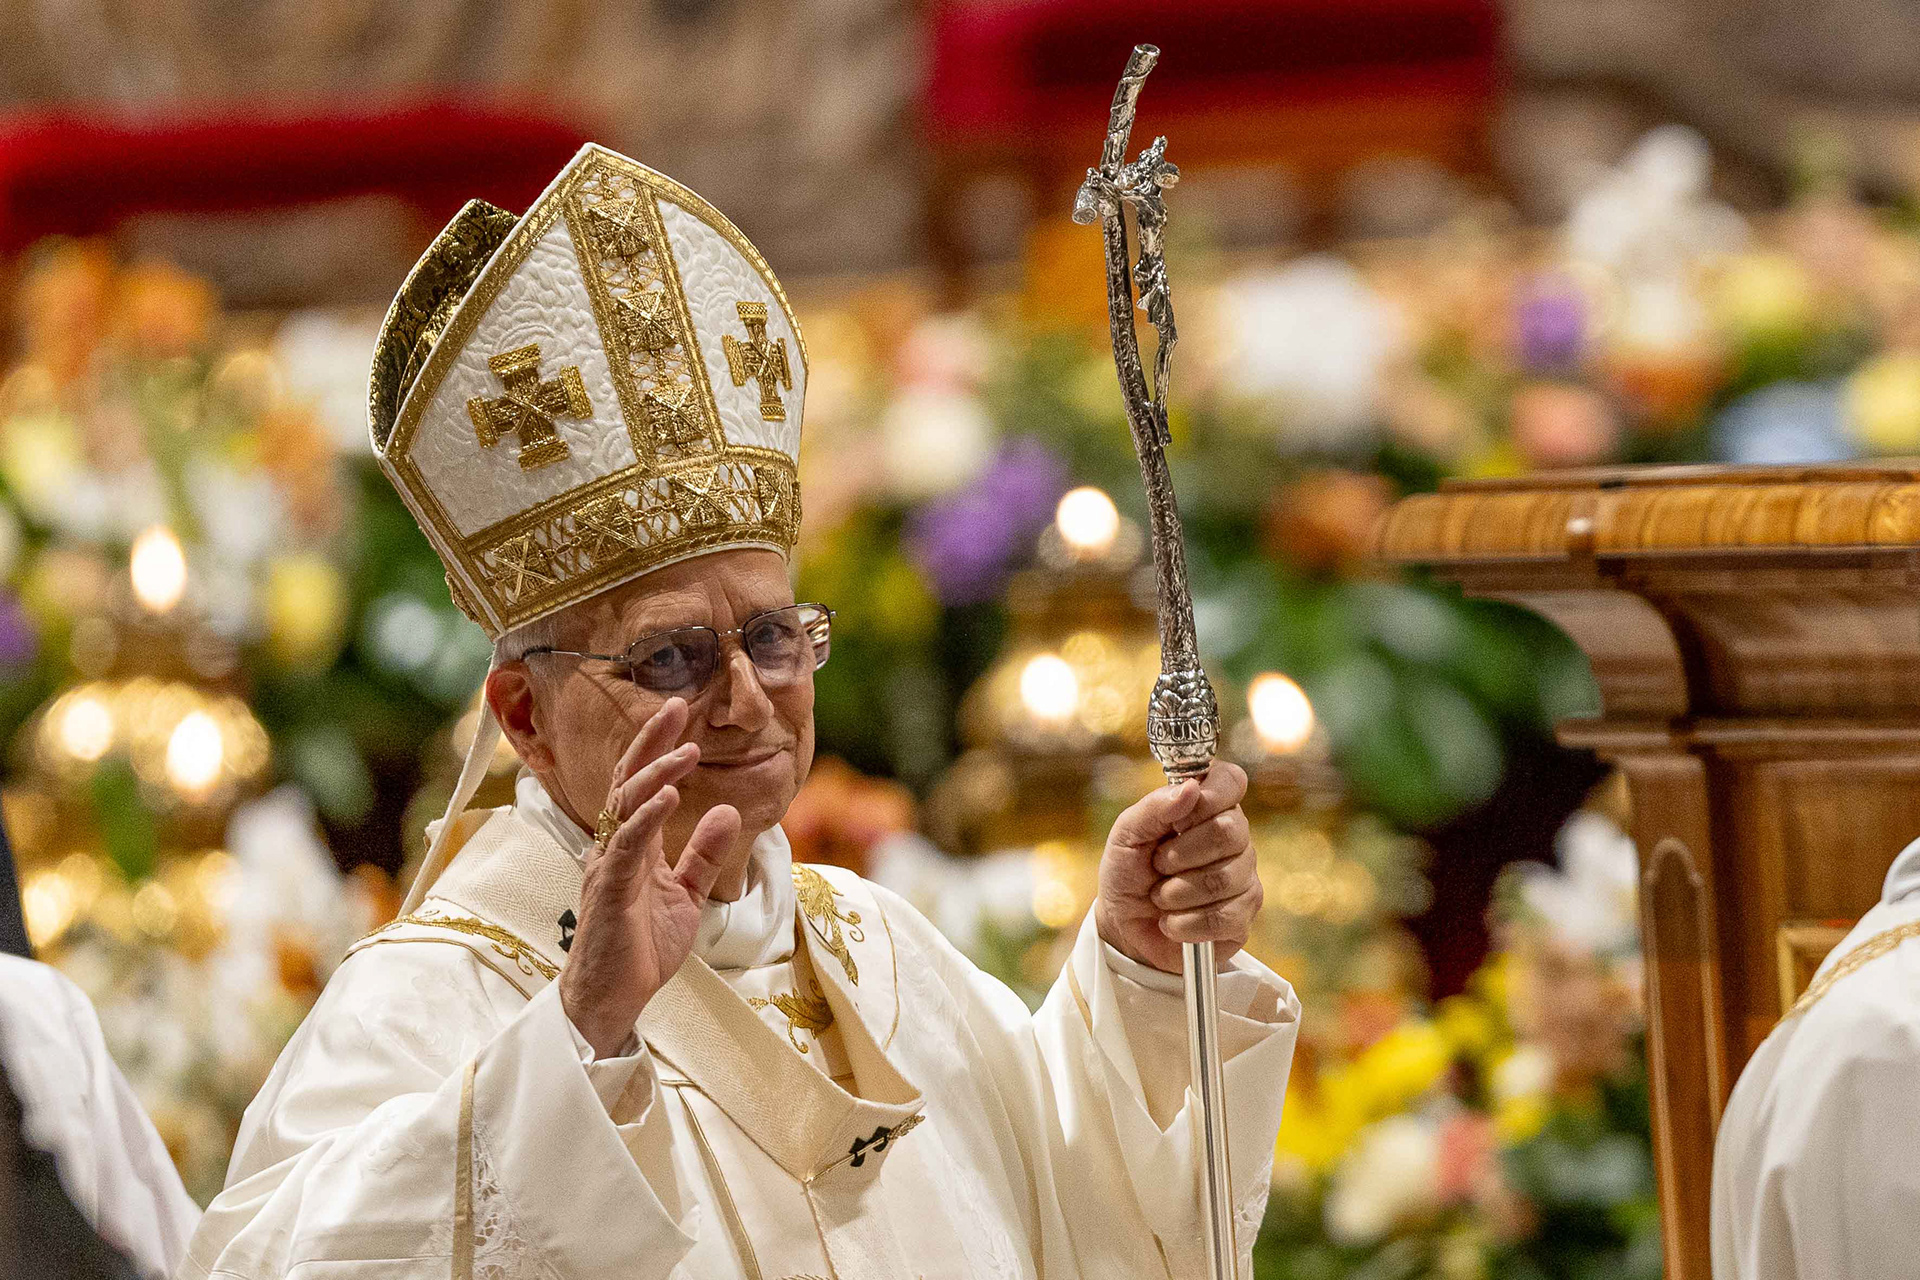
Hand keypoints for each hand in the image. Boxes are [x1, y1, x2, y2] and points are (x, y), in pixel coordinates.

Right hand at [558, 697, 741, 1058]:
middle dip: (651, 743)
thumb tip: (729, 811)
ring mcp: (609, 867)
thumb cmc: (641, 947)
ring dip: (656, 775)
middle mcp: (614, 848)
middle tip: (675, 706)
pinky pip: (628, 847)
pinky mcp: (611, 892)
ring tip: (686, 752)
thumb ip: (703, 853)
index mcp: (632, 846)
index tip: (679, 712)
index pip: (640, 784)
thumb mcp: (687, 895)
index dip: (657, 747)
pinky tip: (670, 796)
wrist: (613, 999)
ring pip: (626, 807)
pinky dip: (647, 818)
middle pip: (628, 782)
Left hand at [1094, 761, 1259, 974]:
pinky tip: (1172, 921)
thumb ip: (1155, 807)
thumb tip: (1191, 787)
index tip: (1178, 819)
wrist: (1123, 924)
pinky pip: (1223, 917)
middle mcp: (1235, 838)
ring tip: (1160, 896)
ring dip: (1176, 893)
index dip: (1209, 796)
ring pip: (1223, 879)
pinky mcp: (1241, 918)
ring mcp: (1244, 878)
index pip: (1231, 781)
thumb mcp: (1127, 834)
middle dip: (1180, 854)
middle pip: (1228, 832)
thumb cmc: (1128, 871)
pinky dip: (1184, 923)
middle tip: (1159, 864)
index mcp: (1208, 807)